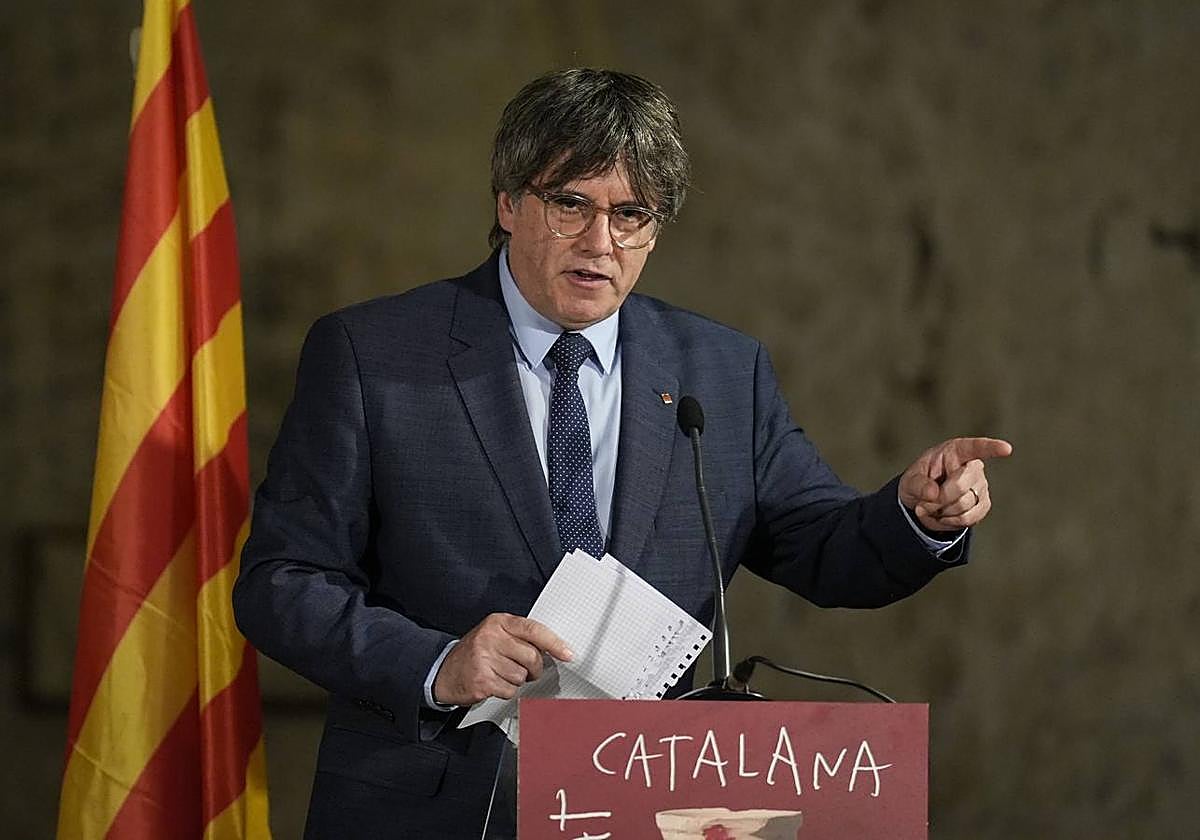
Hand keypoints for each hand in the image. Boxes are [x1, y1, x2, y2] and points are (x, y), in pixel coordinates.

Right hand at [432, 613, 572, 705]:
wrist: (444, 672)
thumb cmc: (474, 653)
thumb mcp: (494, 634)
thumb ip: (519, 637)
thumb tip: (553, 649)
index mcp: (497, 622)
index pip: (533, 630)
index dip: (554, 643)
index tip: (567, 654)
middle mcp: (490, 637)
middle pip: (532, 657)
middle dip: (533, 668)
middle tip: (525, 669)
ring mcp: (484, 659)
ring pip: (522, 676)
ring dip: (515, 680)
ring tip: (500, 673)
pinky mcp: (482, 680)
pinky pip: (510, 690)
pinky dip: (505, 690)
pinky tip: (493, 682)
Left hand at [899, 437, 1012, 532]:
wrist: (923, 501)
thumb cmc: (919, 481)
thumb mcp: (909, 480)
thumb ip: (918, 484)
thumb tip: (933, 493)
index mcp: (956, 451)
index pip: (976, 448)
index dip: (991, 448)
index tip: (1006, 449)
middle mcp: (973, 467)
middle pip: (961, 486)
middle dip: (939, 498)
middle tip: (923, 502)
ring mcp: (981, 487)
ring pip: (964, 506)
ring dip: (941, 512)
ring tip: (930, 507)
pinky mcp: (983, 505)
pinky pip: (968, 519)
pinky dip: (949, 522)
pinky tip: (941, 515)